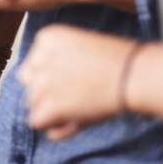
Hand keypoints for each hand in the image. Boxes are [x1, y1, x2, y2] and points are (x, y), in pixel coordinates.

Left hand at [19, 25, 138, 140]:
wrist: (134, 73)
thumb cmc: (118, 61)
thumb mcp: (83, 52)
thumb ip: (59, 66)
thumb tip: (43, 89)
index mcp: (46, 37)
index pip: (33, 63)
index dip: (51, 77)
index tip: (75, 81)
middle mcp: (39, 57)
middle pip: (28, 83)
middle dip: (46, 92)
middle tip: (74, 97)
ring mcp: (42, 82)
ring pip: (31, 103)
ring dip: (51, 110)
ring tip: (79, 108)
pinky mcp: (50, 105)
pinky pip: (36, 122)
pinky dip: (53, 126)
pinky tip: (74, 121)